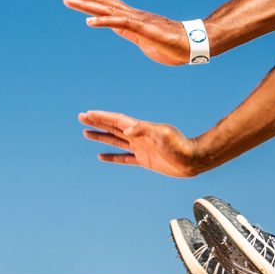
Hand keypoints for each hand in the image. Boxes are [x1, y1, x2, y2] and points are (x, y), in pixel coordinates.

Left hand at [58, 0, 191, 65]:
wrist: (193, 45)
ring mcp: (136, 20)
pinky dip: (103, 22)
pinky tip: (88, 22)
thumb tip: (119, 27)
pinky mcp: (143, 29)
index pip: (105, 1)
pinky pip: (120, 24)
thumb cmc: (171, 44)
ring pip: (106, 10)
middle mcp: (131, 14)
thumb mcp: (143, 39)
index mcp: (130, 17)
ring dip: (85, 4)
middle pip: (101, 1)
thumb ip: (129, 31)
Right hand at [79, 110, 204, 177]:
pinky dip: (112, 156)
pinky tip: (101, 156)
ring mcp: (140, 148)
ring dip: (101, 136)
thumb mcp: (163, 135)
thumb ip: (144, 131)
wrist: (193, 160)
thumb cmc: (180, 146)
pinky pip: (123, 158)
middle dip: (97, 122)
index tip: (88, 114)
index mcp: (140, 129)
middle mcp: (138, 136)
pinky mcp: (144, 160)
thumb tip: (126, 129)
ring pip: (115, 141)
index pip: (116, 120)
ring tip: (86, 133)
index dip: (102, 117)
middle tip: (81, 117)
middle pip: (112, 128)